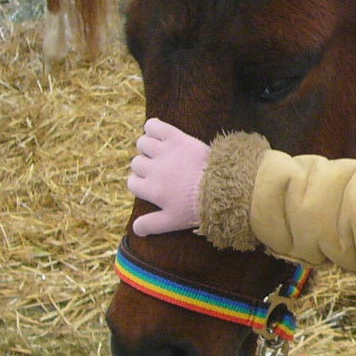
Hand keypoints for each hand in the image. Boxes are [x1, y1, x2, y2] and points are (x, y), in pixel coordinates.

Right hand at [127, 118, 209, 235]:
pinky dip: (152, 127)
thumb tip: (135, 229)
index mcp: (152, 190)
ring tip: (161, 152)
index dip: (142, 183)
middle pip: (137, 163)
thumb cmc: (199, 207)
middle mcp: (153, 170)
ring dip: (148, 147)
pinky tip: (157, 132)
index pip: (133, 183)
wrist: (223, 187)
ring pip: (142, 144)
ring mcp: (164, 152)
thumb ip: (152, 224)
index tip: (154, 184)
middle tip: (163, 170)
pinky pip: (154, 126)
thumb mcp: (173, 221)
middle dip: (146, 166)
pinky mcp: (177, 138)